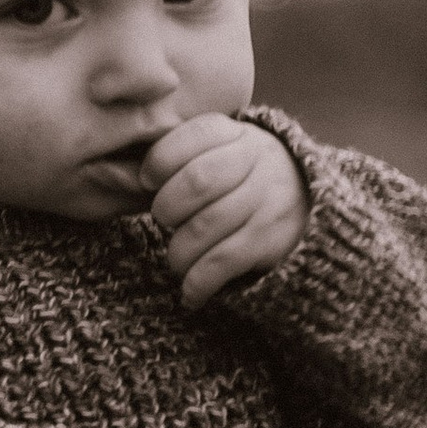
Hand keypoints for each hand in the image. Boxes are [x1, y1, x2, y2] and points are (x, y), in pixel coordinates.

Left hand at [143, 114, 308, 307]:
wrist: (310, 202)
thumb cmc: (241, 177)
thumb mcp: (221, 149)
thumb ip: (180, 154)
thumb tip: (116, 175)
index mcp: (235, 134)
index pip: (193, 137)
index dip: (160, 161)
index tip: (147, 180)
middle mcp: (257, 161)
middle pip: (197, 182)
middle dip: (167, 208)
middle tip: (163, 220)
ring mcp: (267, 200)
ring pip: (205, 227)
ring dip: (178, 251)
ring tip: (176, 259)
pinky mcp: (271, 239)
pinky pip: (223, 262)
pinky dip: (198, 282)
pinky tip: (189, 294)